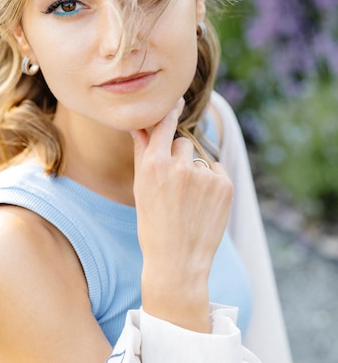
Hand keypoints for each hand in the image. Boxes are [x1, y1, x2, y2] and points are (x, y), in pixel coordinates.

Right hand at [131, 98, 233, 332]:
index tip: (176, 100)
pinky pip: (217, 171)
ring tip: (189, 202)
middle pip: (183, 144)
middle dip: (180, 158)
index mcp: (154, 165)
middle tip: (175, 189)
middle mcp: (180, 166)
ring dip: (197, 173)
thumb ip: (142, 152)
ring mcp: (205, 176)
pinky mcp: (225, 185)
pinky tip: (203, 206)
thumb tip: (138, 124)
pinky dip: (212, 184)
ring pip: (200, 159)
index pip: (163, 124)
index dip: (170, 111)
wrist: (177, 262)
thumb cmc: (153, 225)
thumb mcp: (141, 188)